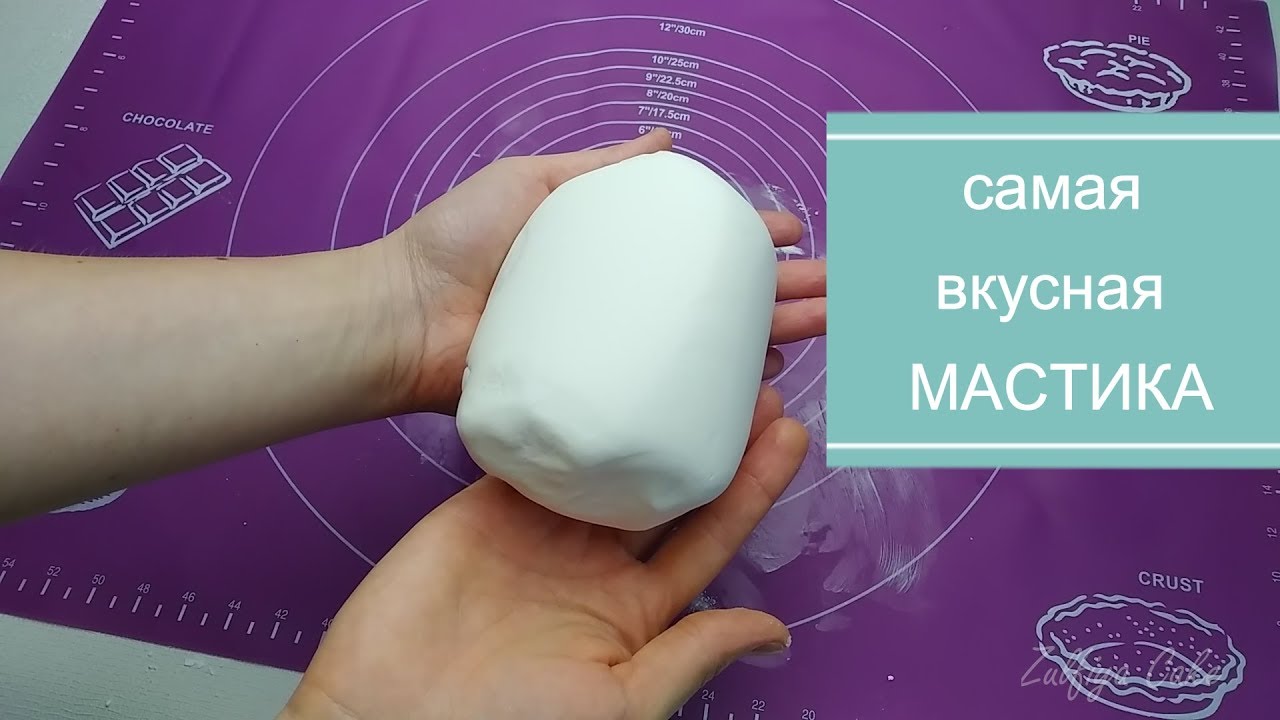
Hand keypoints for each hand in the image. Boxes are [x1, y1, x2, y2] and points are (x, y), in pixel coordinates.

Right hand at [280, 386, 807, 719]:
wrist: (385, 719)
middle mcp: (592, 564)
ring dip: (648, 411)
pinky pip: (536, 448)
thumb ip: (690, 656)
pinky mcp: (485, 502)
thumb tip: (775, 633)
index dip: (750, 487)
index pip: (707, 537)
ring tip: (691, 360)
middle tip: (751, 378)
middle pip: (666, 484)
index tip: (790, 435)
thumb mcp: (618, 703)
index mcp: (632, 613)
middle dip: (708, 434)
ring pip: (609, 457)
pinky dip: (566, 413)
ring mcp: (539, 530)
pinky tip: (602, 371)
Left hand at [379, 128, 826, 412]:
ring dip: (771, 339)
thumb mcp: (531, 182)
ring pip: (708, 353)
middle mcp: (621, 310)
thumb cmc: (457, 243)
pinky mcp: (598, 402)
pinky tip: (764, 382)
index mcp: (611, 258)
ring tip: (824, 330)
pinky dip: (718, 393)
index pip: (697, 249)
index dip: (749, 240)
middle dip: (784, 294)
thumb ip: (598, 167)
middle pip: (719, 303)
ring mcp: (612, 359)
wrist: (402, 318)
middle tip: (838, 293)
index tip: (794, 231)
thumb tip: (667, 139)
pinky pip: (668, 400)